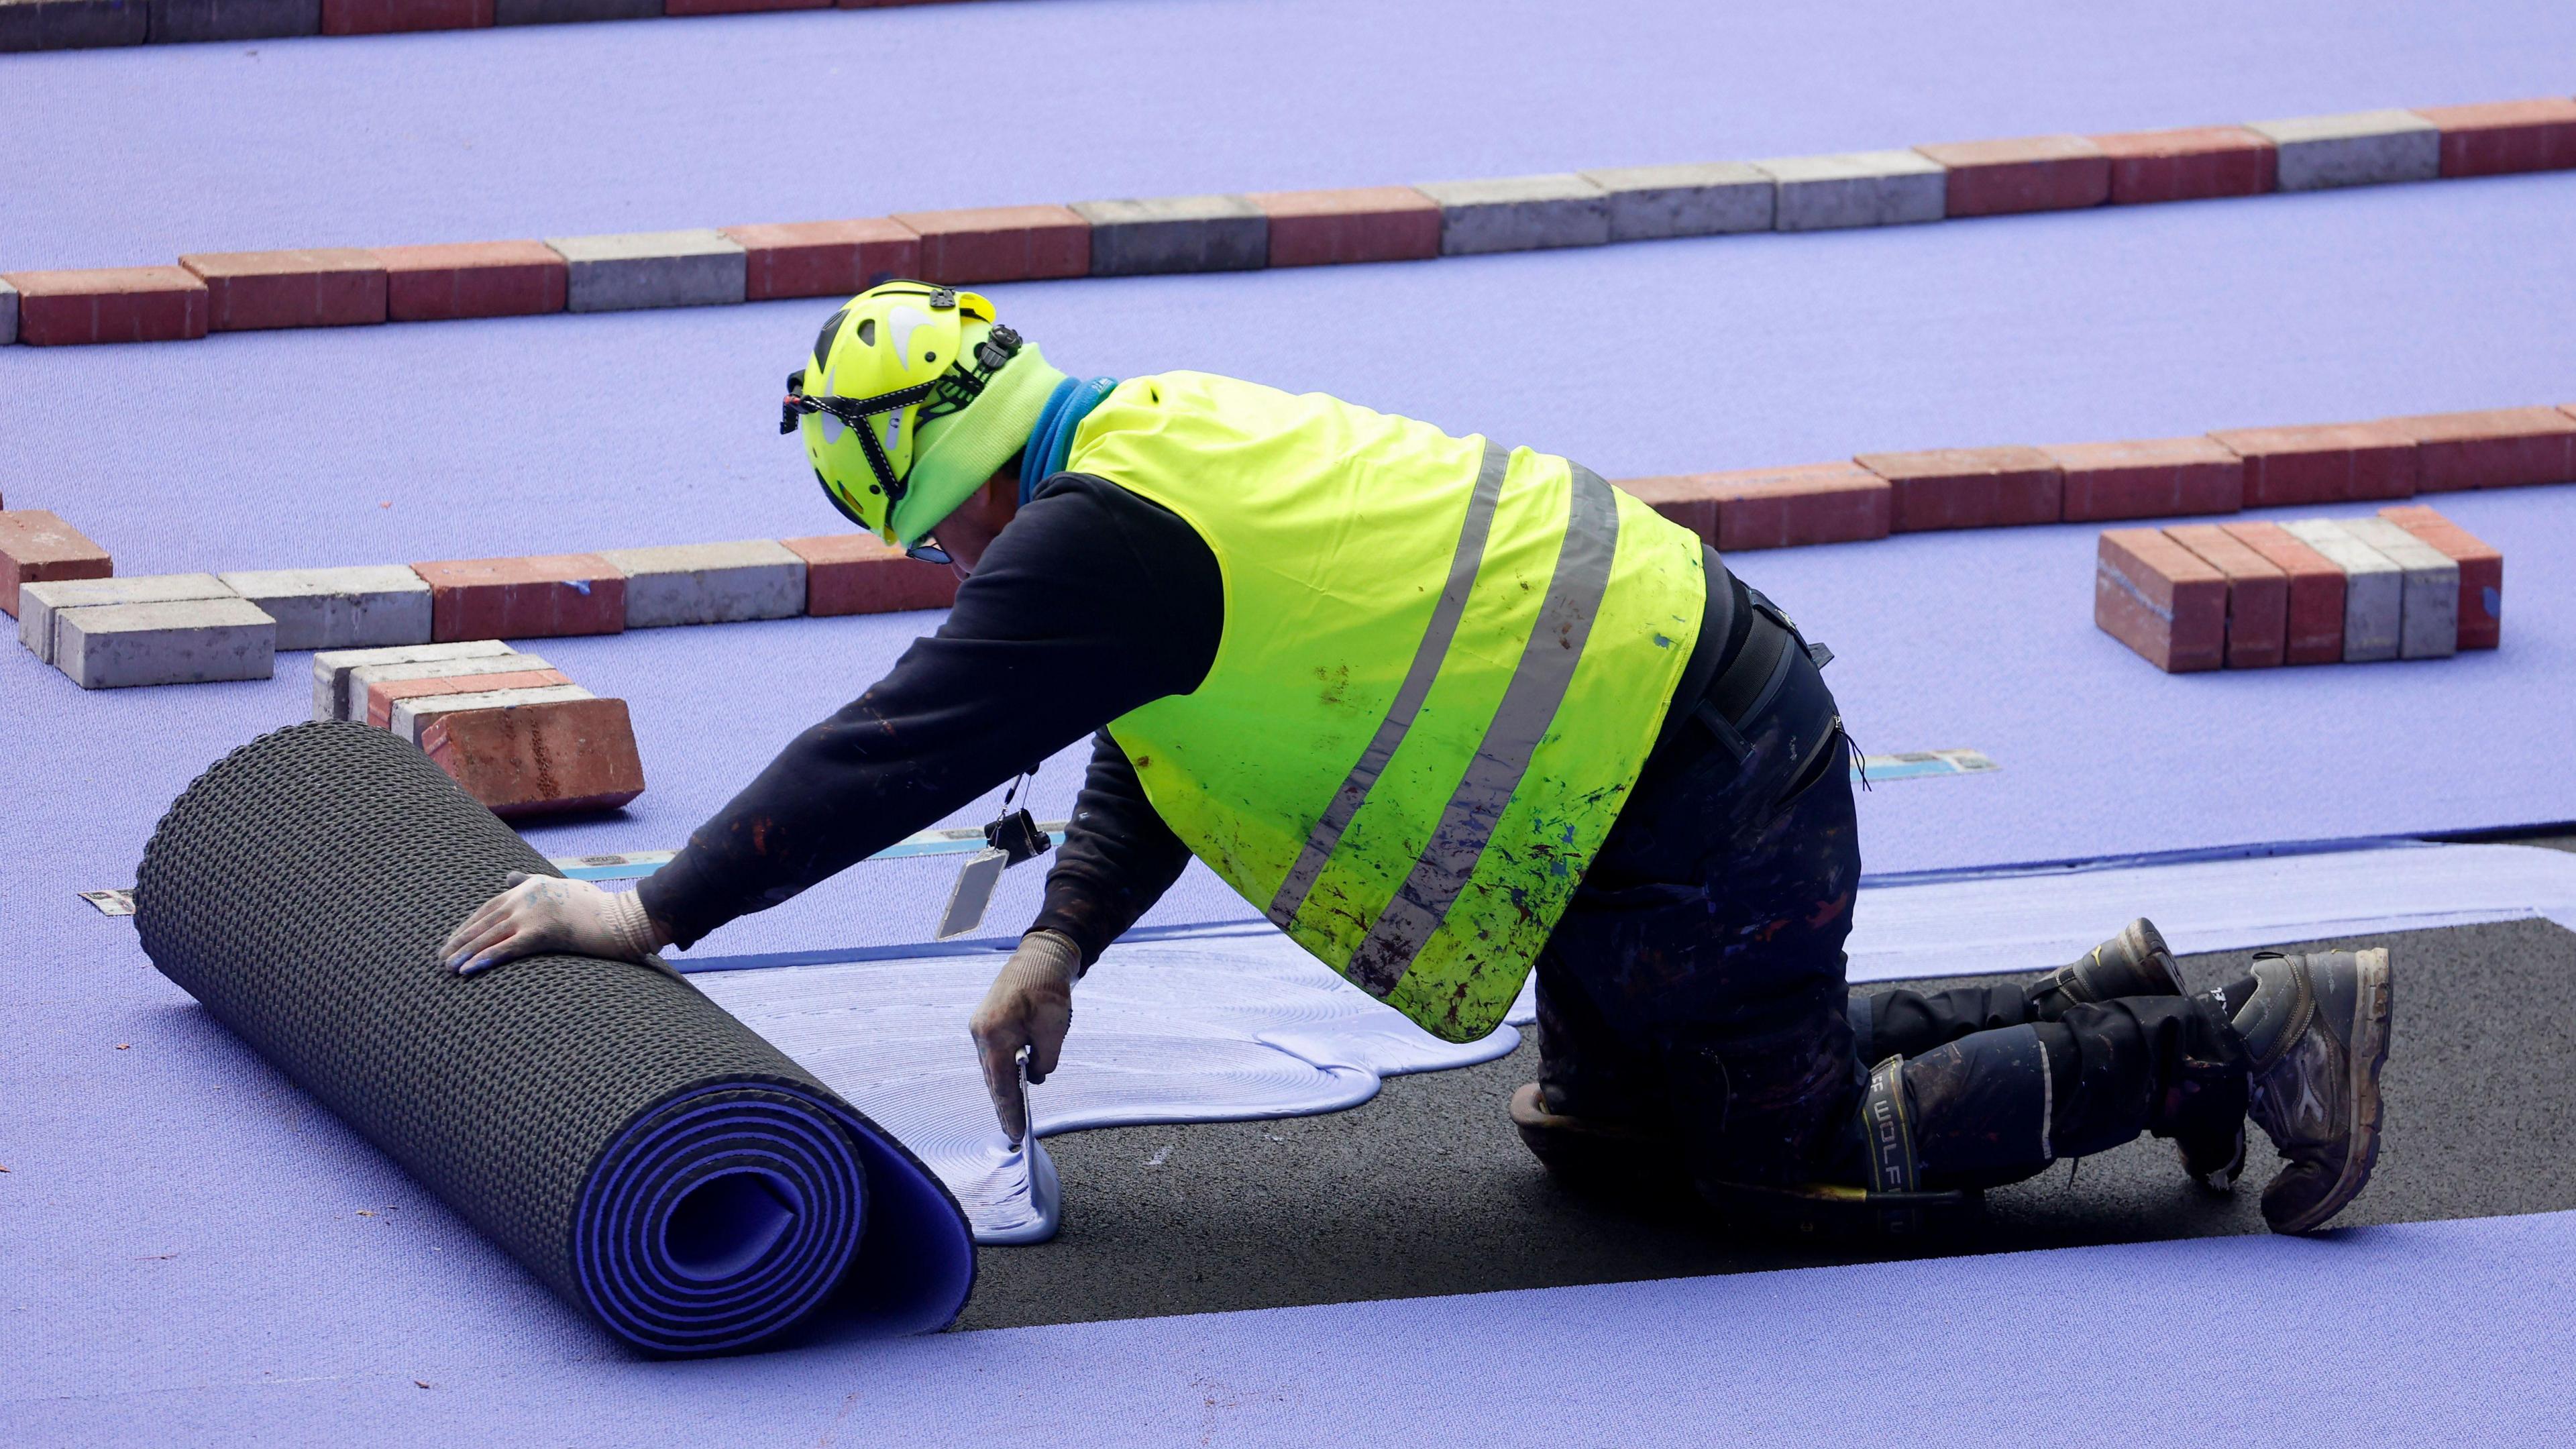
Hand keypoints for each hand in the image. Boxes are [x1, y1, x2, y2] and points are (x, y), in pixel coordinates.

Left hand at [440, 871, 666, 976]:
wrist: (624, 919)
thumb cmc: (596, 907)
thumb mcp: (560, 887)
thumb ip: (531, 882)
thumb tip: (507, 877)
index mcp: (529, 887)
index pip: (489, 908)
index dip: (468, 926)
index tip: (452, 941)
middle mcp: (527, 896)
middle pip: (484, 921)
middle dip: (460, 940)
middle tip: (440, 957)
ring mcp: (534, 913)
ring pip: (491, 935)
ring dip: (465, 952)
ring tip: (447, 967)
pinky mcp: (543, 933)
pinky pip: (507, 948)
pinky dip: (484, 959)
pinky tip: (467, 970)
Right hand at [968, 931, 1079, 1142]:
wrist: (1040, 957)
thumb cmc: (1048, 989)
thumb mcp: (1053, 1031)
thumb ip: (1044, 1062)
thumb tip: (1036, 1078)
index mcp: (994, 1034)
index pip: (1001, 1084)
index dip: (1010, 1111)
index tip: (1017, 1133)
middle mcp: (980, 1033)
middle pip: (992, 1079)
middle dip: (1005, 1106)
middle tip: (1014, 1132)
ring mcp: (980, 1027)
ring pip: (992, 1068)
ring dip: (1004, 1089)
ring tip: (1015, 1114)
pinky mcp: (987, 1023)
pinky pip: (993, 1055)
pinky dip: (1004, 1071)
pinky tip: (1014, 1084)